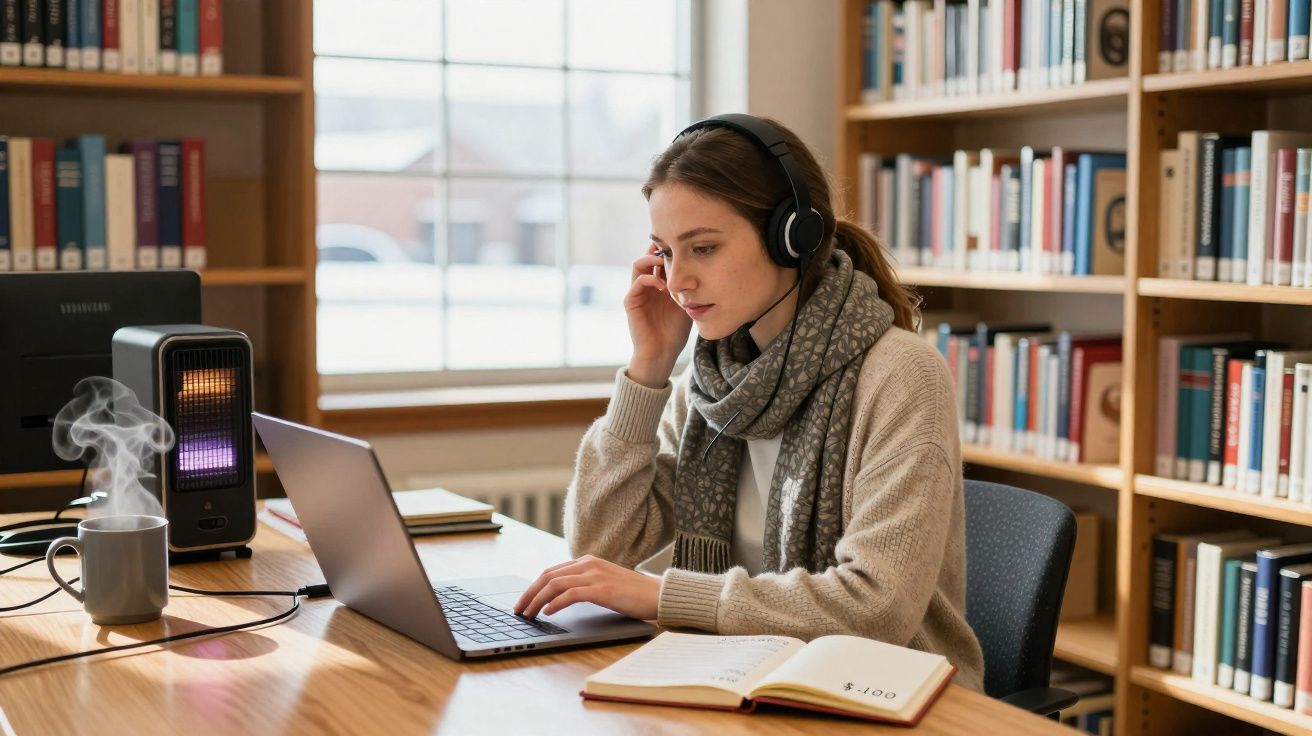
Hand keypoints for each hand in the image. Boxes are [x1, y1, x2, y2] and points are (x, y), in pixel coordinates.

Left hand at [514, 554, 659, 620]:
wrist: (658, 594)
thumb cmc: (632, 593)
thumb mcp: (604, 583)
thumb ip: (585, 584)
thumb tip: (559, 598)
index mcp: (587, 561)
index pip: (551, 571)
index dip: (534, 587)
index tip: (523, 601)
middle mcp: (588, 564)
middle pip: (548, 576)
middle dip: (529, 593)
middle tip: (518, 610)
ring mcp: (595, 575)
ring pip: (555, 584)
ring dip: (537, 600)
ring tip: (528, 614)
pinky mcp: (602, 589)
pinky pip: (570, 594)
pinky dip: (555, 603)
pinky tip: (548, 612)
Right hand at [625, 244, 691, 387]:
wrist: (662, 353)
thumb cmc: (675, 332)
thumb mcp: (687, 304)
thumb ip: (689, 287)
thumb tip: (705, 269)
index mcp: (658, 284)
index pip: (660, 259)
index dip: (669, 249)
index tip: (683, 243)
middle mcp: (646, 285)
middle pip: (648, 256)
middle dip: (659, 248)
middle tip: (674, 244)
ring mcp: (637, 292)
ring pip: (638, 264)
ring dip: (651, 259)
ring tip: (666, 261)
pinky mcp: (630, 302)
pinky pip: (637, 282)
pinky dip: (650, 279)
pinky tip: (663, 286)